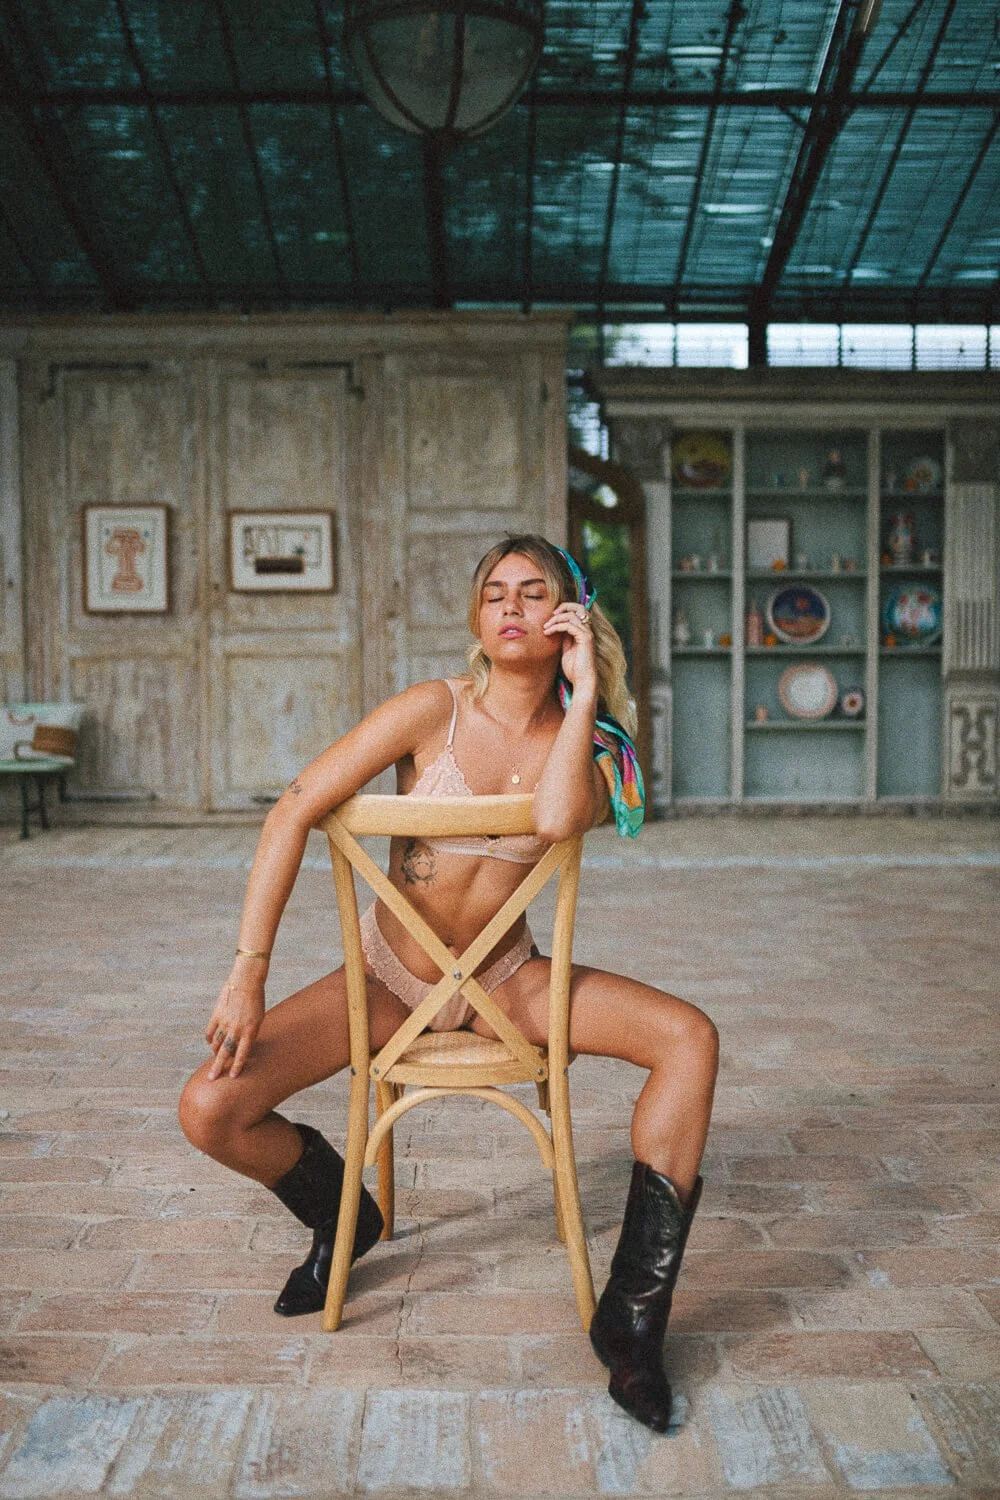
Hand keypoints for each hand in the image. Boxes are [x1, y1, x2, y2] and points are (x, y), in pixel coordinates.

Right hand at [204, 964, 265, 1079]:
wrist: (246, 980)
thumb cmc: (256, 1000)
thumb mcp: (258, 1019)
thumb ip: (250, 1033)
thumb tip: (241, 1046)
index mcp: (250, 1030)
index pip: (242, 1053)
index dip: (237, 1066)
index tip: (233, 1077)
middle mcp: (236, 1029)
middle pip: (225, 1052)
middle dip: (218, 1067)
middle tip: (212, 1078)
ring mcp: (225, 1022)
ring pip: (216, 1043)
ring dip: (215, 1053)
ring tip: (214, 1060)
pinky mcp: (216, 1015)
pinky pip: (210, 1032)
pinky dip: (210, 1040)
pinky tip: (211, 1044)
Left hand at [543, 601, 597, 695]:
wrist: (582, 681)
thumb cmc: (574, 669)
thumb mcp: (566, 649)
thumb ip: (564, 638)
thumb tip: (555, 628)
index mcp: (583, 631)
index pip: (577, 611)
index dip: (564, 609)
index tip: (551, 617)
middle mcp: (587, 630)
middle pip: (579, 607)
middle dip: (563, 607)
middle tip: (551, 615)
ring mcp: (587, 633)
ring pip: (572, 615)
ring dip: (556, 619)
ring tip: (545, 627)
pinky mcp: (585, 638)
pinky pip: (569, 625)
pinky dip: (556, 627)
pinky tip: (548, 633)